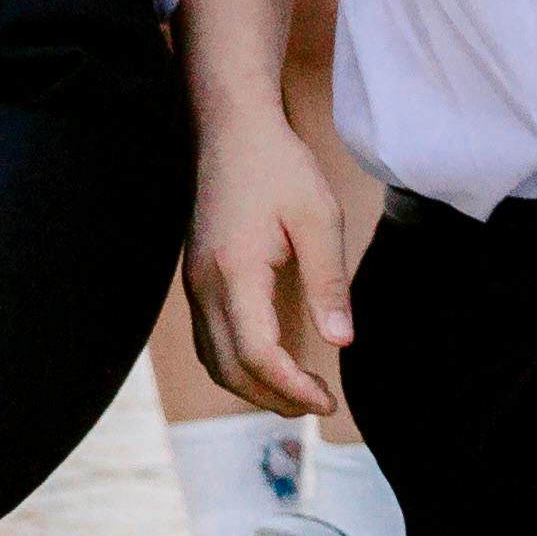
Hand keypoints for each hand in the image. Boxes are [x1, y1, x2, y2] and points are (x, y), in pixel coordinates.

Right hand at [185, 109, 356, 415]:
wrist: (231, 130)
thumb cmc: (278, 168)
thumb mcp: (319, 219)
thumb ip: (328, 283)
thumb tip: (341, 342)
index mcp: (235, 271)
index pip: (257, 353)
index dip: (293, 388)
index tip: (329, 401)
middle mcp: (204, 285)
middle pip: (229, 369)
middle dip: (273, 398)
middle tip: (320, 405)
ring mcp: (195, 284)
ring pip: (214, 360)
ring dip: (253, 387)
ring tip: (299, 393)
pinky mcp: (197, 279)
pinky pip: (210, 340)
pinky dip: (238, 365)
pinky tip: (273, 362)